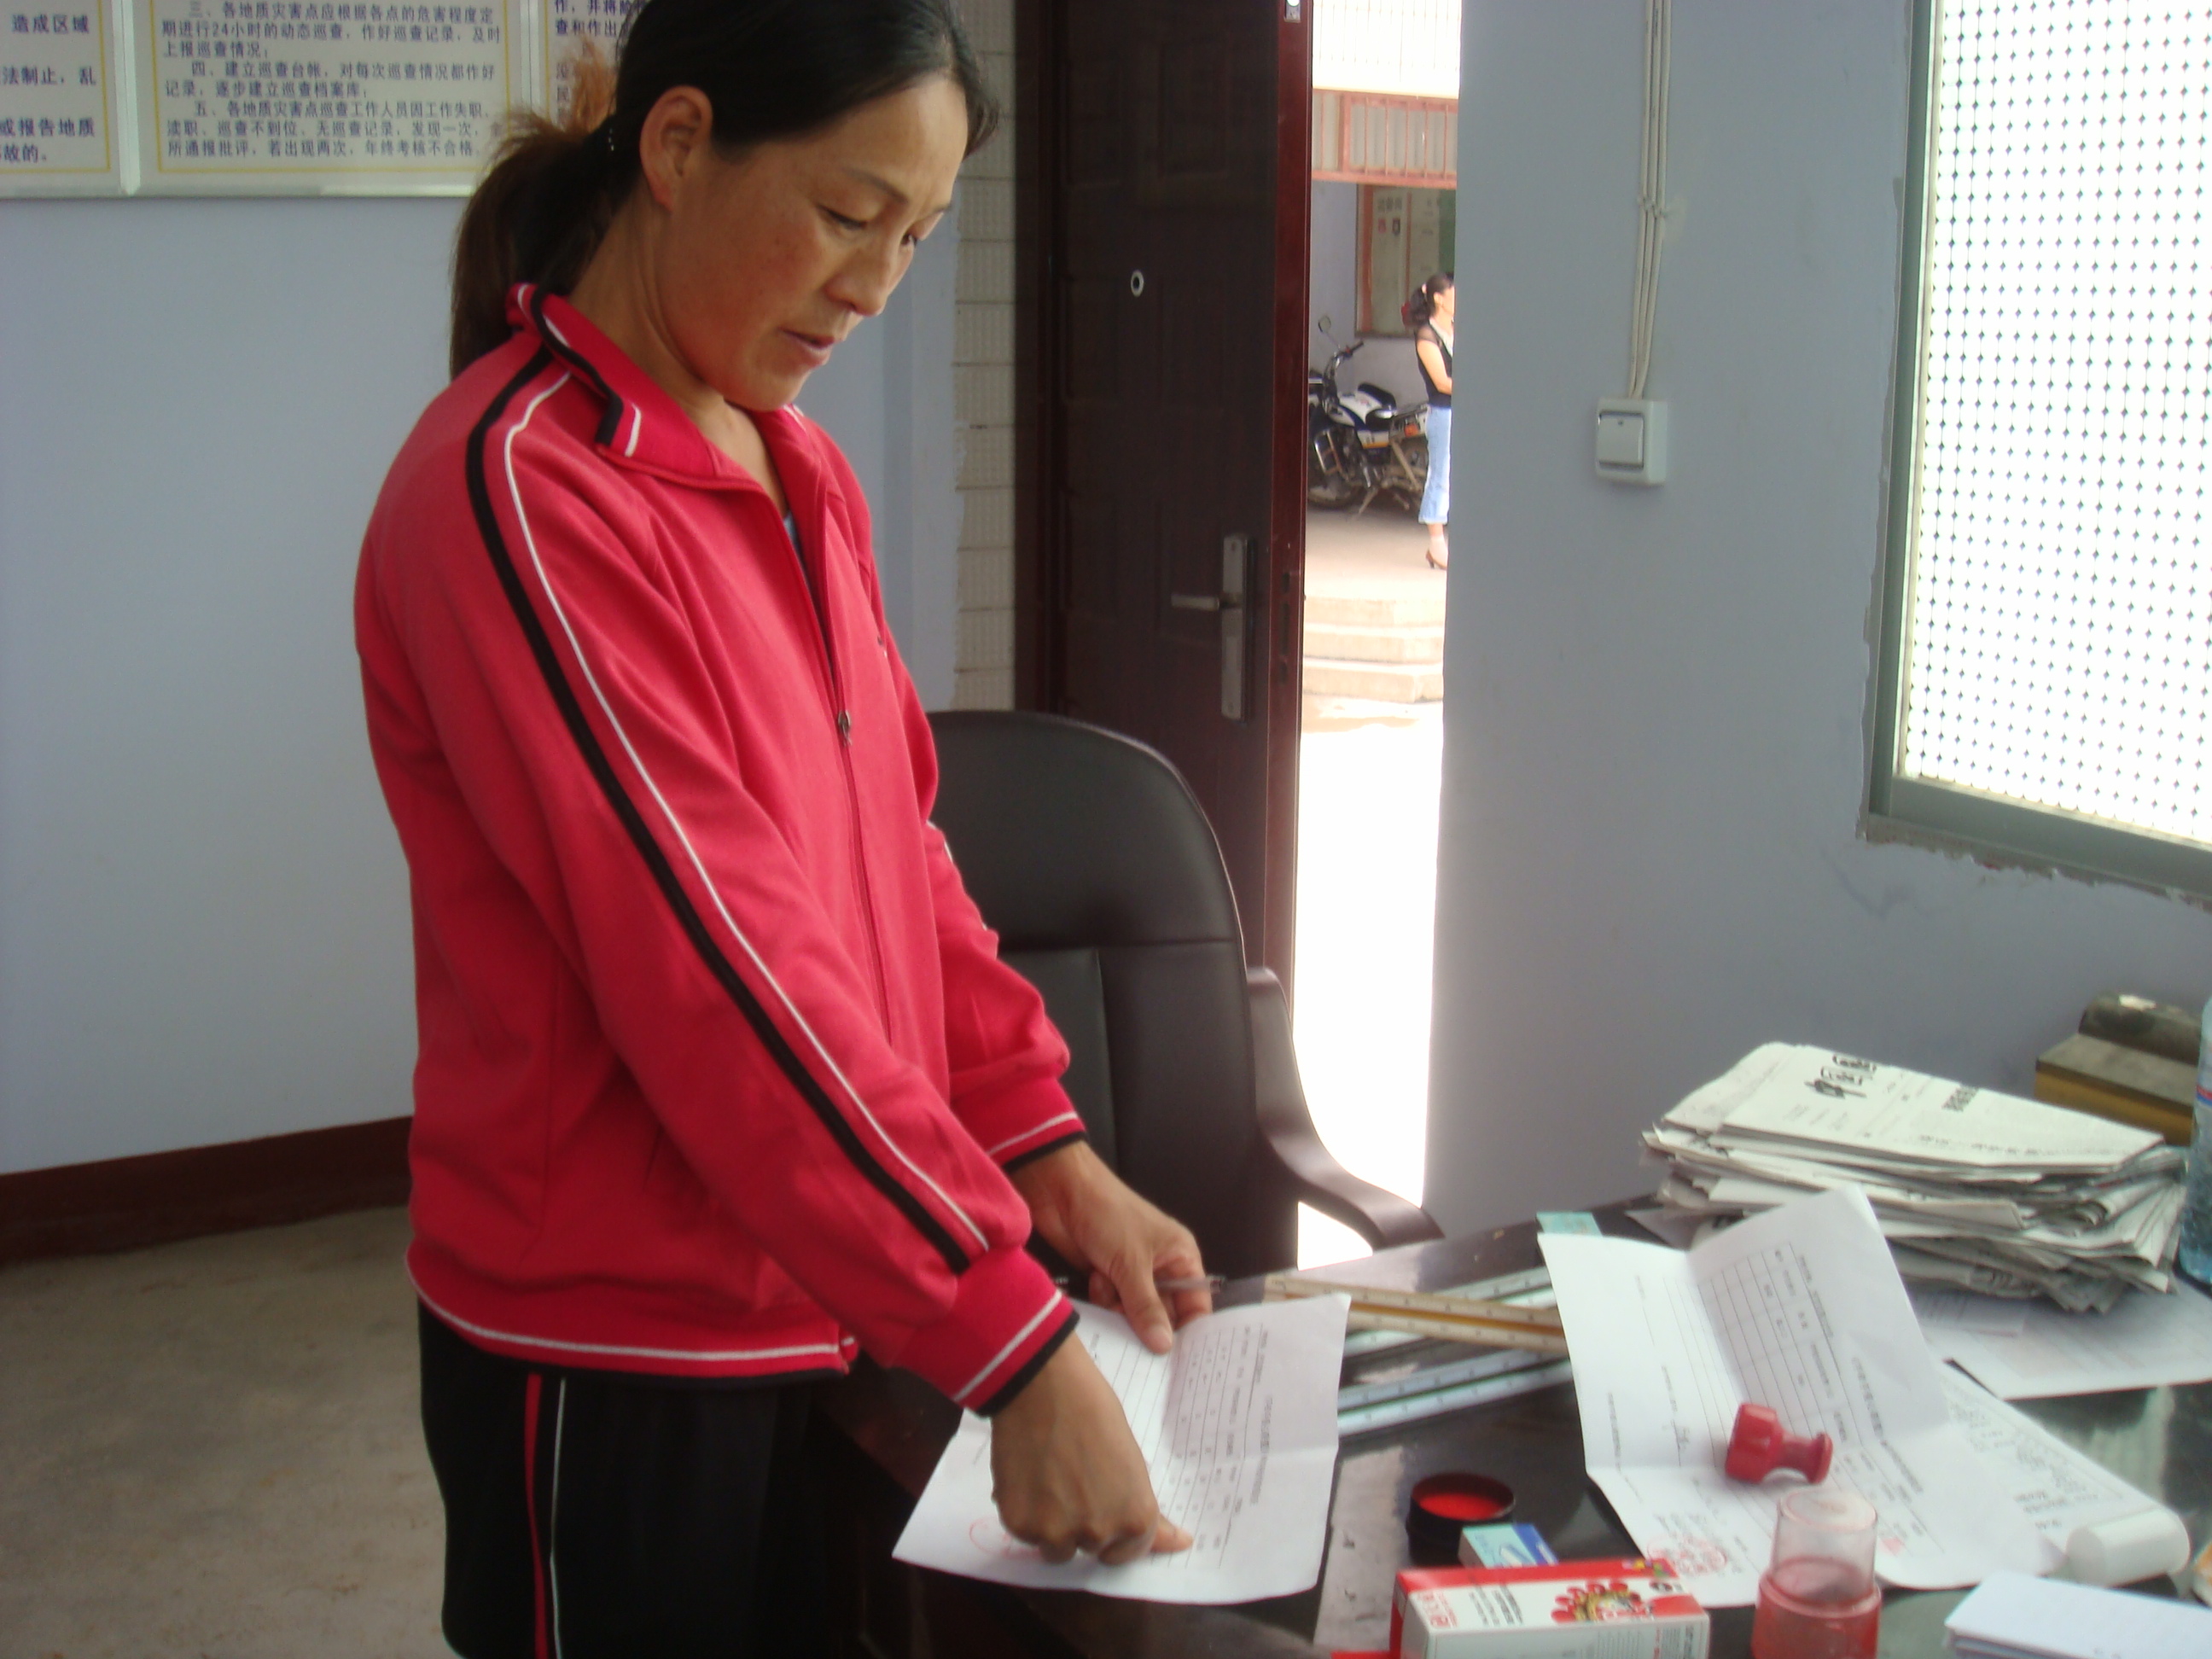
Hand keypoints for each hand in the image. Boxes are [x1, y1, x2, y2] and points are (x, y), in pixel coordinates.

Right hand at [990, 1336, 1192, 1563]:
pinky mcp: (1020, 1524)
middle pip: (1091, 1549)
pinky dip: (1025, 1512)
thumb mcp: (1131, 1461)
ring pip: (1056, 1548)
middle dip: (1083, 1523)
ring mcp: (1057, 1532)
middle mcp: (1099, 1532)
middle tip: (1073, 1480)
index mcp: (1136, 1517)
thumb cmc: (1093, 1411)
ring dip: (1052, 1524)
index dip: (1116, 1529)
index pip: (1130, 1551)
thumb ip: (1142, 1506)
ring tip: (1049, 1478)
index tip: (1104, 1508)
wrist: (1043, 1384)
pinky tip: (1028, 1476)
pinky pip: (1026, 1533)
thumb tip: (1179, 1543)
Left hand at [1011, 1141, 1209, 1352]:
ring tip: (1107, 1285)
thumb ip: (1147, 1308)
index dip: (1190, 1332)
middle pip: (1163, 1314)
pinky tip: (1094, 1279)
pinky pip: (1111, 1306)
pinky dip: (1102, 1298)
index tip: (1181, 1364)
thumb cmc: (1108, 1216)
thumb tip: (1164, 1348)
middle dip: (1148, 1323)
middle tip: (1138, 1340)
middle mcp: (1160, 1268)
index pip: (1196, 1304)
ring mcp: (1131, 1274)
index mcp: (1180, 1257)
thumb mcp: (1131, 1264)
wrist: (1060, 1191)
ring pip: (1133, 1314)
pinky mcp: (1105, 1278)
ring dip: (1119, 1307)